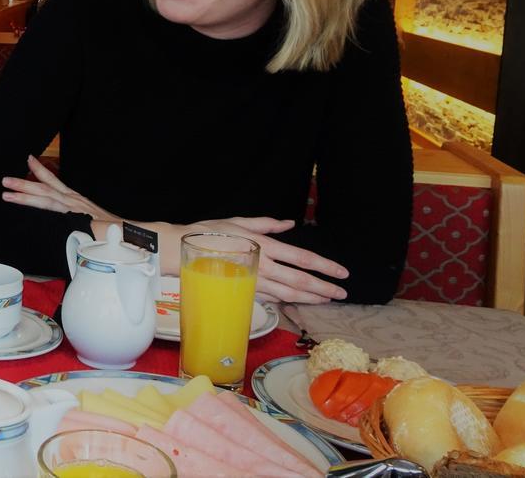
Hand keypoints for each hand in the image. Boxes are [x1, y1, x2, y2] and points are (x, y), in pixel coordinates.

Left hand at [1, 155, 114, 220]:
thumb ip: (74, 216)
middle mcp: (73, 201)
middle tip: (5, 180)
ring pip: (46, 200)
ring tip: (7, 194)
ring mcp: (74, 210)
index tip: (28, 159)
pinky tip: (26, 214)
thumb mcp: (89, 217)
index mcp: (75, 199)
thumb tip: (61, 218)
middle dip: (24, 183)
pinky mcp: (76, 221)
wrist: (131, 232)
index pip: (54, 180)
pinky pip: (55, 215)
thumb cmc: (111, 228)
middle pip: (45, 188)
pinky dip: (41, 212)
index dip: (40, 170)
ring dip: (25, 197)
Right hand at [154, 217, 348, 304]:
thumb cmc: (209, 233)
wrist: (183, 253)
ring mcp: (255, 282)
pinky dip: (287, 301)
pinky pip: (271, 298)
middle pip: (300, 281)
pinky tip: (297, 302)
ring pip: (289, 294)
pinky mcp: (245, 292)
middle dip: (323, 288)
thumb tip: (289, 223)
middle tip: (341, 293)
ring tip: (326, 300)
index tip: (341, 273)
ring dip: (310, 298)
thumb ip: (266, 224)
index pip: (302, 259)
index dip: (324, 267)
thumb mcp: (239, 221)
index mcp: (265, 246)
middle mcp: (263, 266)